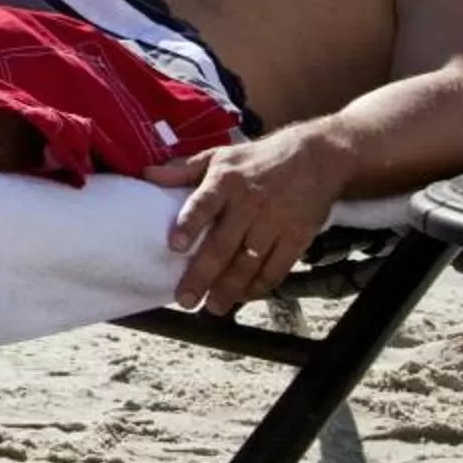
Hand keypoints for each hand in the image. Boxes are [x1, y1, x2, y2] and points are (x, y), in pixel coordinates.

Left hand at [145, 127, 352, 314]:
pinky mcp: (297, 237)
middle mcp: (249, 204)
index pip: (204, 204)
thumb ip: (183, 170)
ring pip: (248, 263)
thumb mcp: (220, 156)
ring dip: (229, 289)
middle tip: (185, 299)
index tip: (175, 246)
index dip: (189, 225)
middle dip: (202, 275)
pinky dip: (260, 286)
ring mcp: (274, 223)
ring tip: (213, 306)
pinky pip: (276, 269)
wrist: (315, 158)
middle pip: (222, 245)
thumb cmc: (257, 159)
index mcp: (225, 181)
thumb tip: (147, 175)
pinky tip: (245, 296)